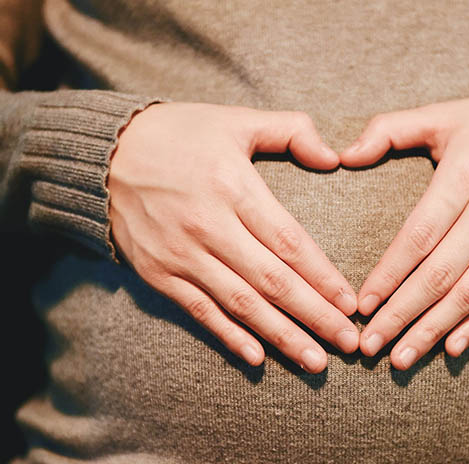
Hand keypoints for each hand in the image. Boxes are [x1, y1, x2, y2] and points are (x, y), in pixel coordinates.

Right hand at [108, 102, 359, 372]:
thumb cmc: (180, 134)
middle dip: (315, 316)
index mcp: (233, 186)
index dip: (323, 277)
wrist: (105, 152)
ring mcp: (181, 254)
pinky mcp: (159, 274)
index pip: (289, 242)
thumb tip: (333, 157)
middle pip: (272, 281)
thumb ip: (291, 130)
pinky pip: (200, 311)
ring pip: (241, 304)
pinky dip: (229, 336)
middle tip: (348, 344)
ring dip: (281, 336)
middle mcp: (208, 226)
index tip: (351, 303)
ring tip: (315, 361)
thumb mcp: (236, 119)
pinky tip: (258, 358)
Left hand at [340, 93, 468, 369]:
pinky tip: (451, 349)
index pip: (419, 236)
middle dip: (401, 314)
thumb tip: (343, 155)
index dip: (389, 274)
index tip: (361, 304)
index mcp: (465, 177)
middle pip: (440, 275)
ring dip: (433, 330)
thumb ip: (390, 130)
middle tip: (369, 344)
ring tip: (401, 358)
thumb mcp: (445, 114)